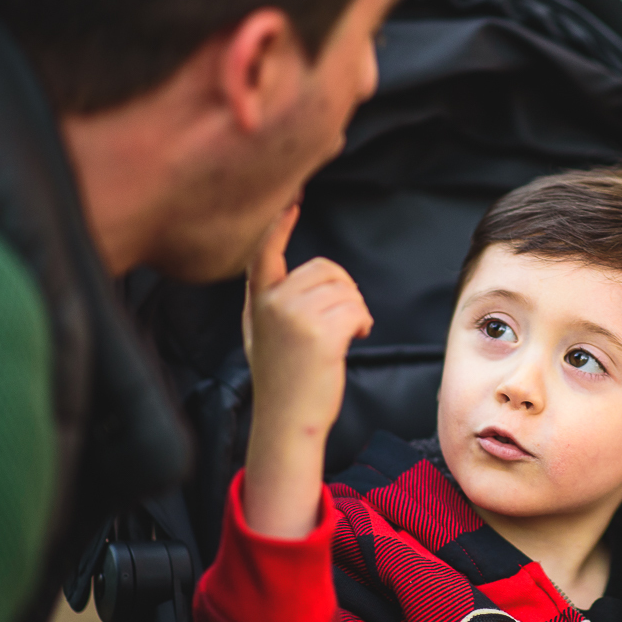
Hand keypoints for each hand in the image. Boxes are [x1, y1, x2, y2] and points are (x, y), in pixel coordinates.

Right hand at [241, 202, 371, 537]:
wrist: (287, 421)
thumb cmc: (283, 380)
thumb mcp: (265, 335)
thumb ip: (274, 301)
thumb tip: (303, 278)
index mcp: (258, 301)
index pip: (264, 253)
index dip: (278, 226)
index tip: (292, 201)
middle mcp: (272, 302)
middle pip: (325, 268)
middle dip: (343, 290)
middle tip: (342, 321)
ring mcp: (294, 315)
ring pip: (345, 289)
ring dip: (355, 310)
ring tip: (344, 335)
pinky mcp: (319, 332)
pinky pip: (356, 308)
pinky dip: (362, 322)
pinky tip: (354, 339)